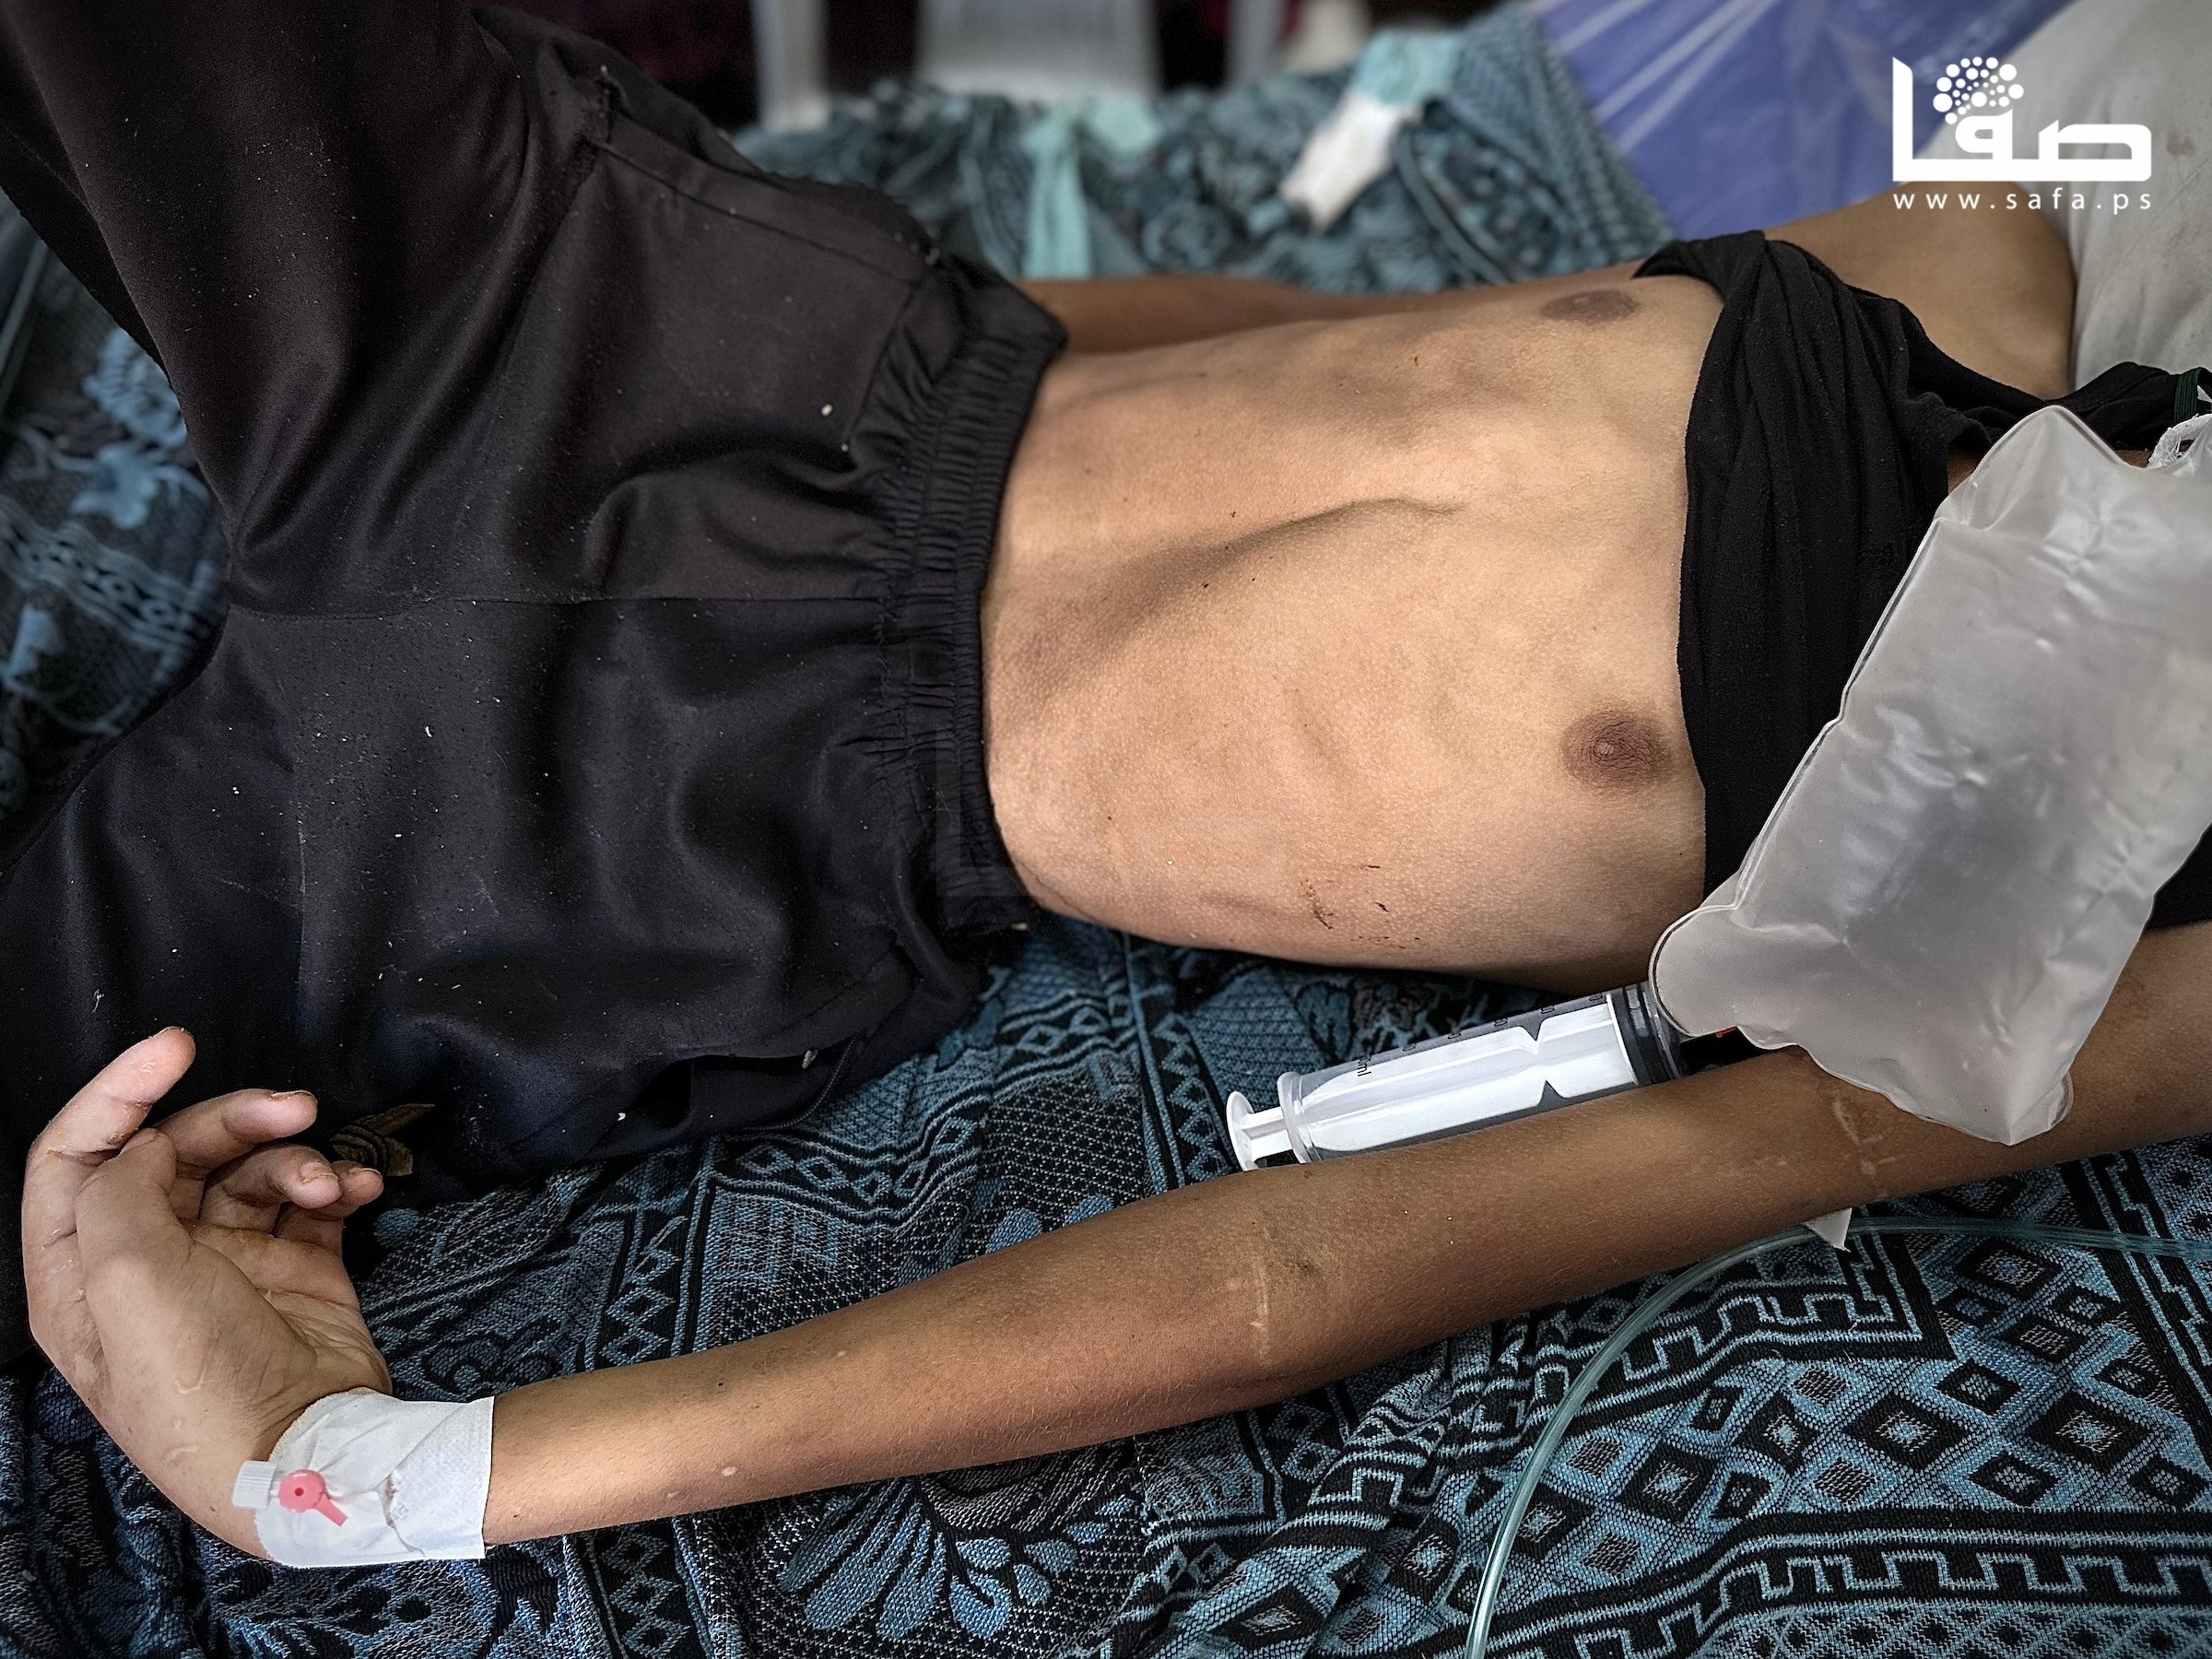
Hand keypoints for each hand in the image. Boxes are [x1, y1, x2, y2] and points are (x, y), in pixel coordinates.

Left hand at [22, 1029, 389, 1556]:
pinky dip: (337, 1184)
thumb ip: (119, 1191)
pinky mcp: (297, 1271)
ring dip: (295, 1159)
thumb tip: (148, 1145)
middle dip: (234, 1119)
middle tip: (293, 1107)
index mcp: (81, 1273)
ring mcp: (226, 1266)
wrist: (310, 1453)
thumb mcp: (127, 1282)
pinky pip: (312, 1201)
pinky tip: (360, 1191)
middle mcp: (148, 1263)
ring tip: (330, 1183)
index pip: (76, 1156)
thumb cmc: (198, 1379)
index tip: (175, 1045)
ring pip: (250, 1170)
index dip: (117, 1091)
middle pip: (175, 1152)